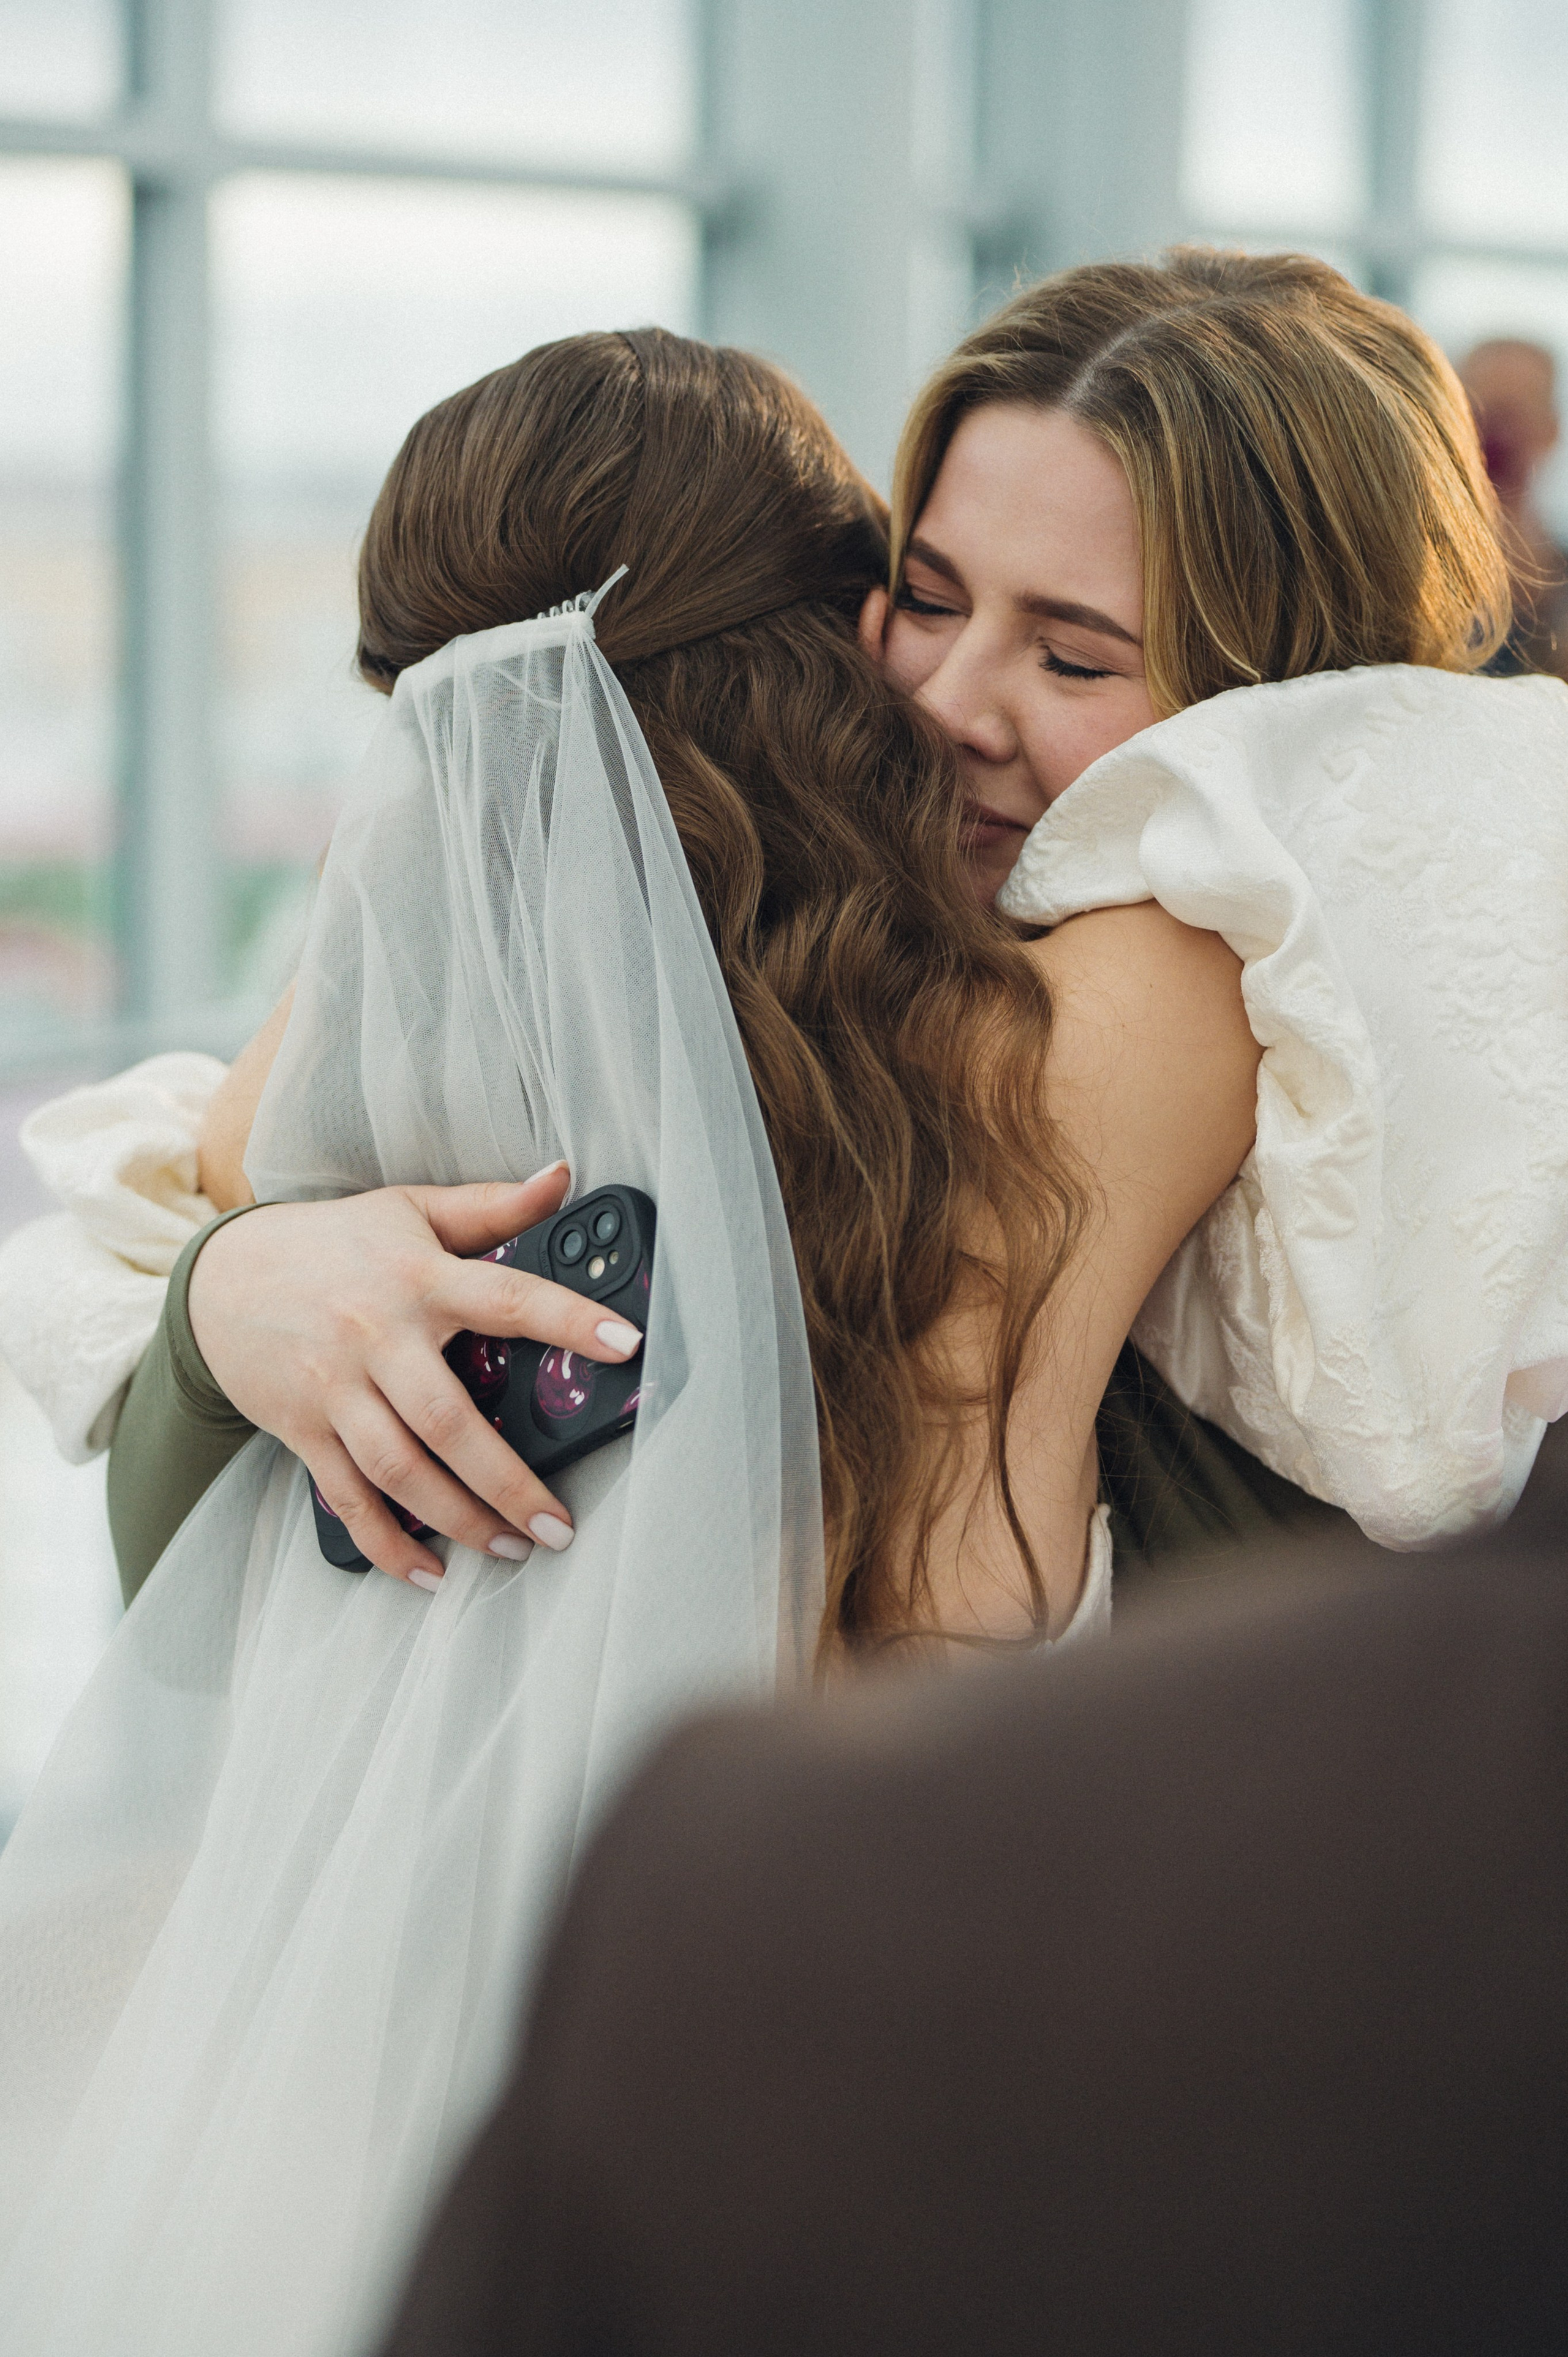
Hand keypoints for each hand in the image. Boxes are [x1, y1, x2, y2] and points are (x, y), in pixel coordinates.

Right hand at [187, 1166, 642, 1586]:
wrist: (219, 1276)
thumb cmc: (332, 1244)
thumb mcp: (409, 1211)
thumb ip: (491, 1206)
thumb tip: (562, 1177)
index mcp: (417, 1280)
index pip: (507, 1298)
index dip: (569, 1320)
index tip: (627, 1346)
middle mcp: (376, 1338)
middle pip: (448, 1421)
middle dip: (508, 1482)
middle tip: (559, 1525)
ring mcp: (335, 1390)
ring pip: (400, 1470)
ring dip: (459, 1521)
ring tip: (512, 1550)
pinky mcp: (302, 1430)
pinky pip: (346, 1498)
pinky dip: (386, 1544)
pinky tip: (429, 1573)